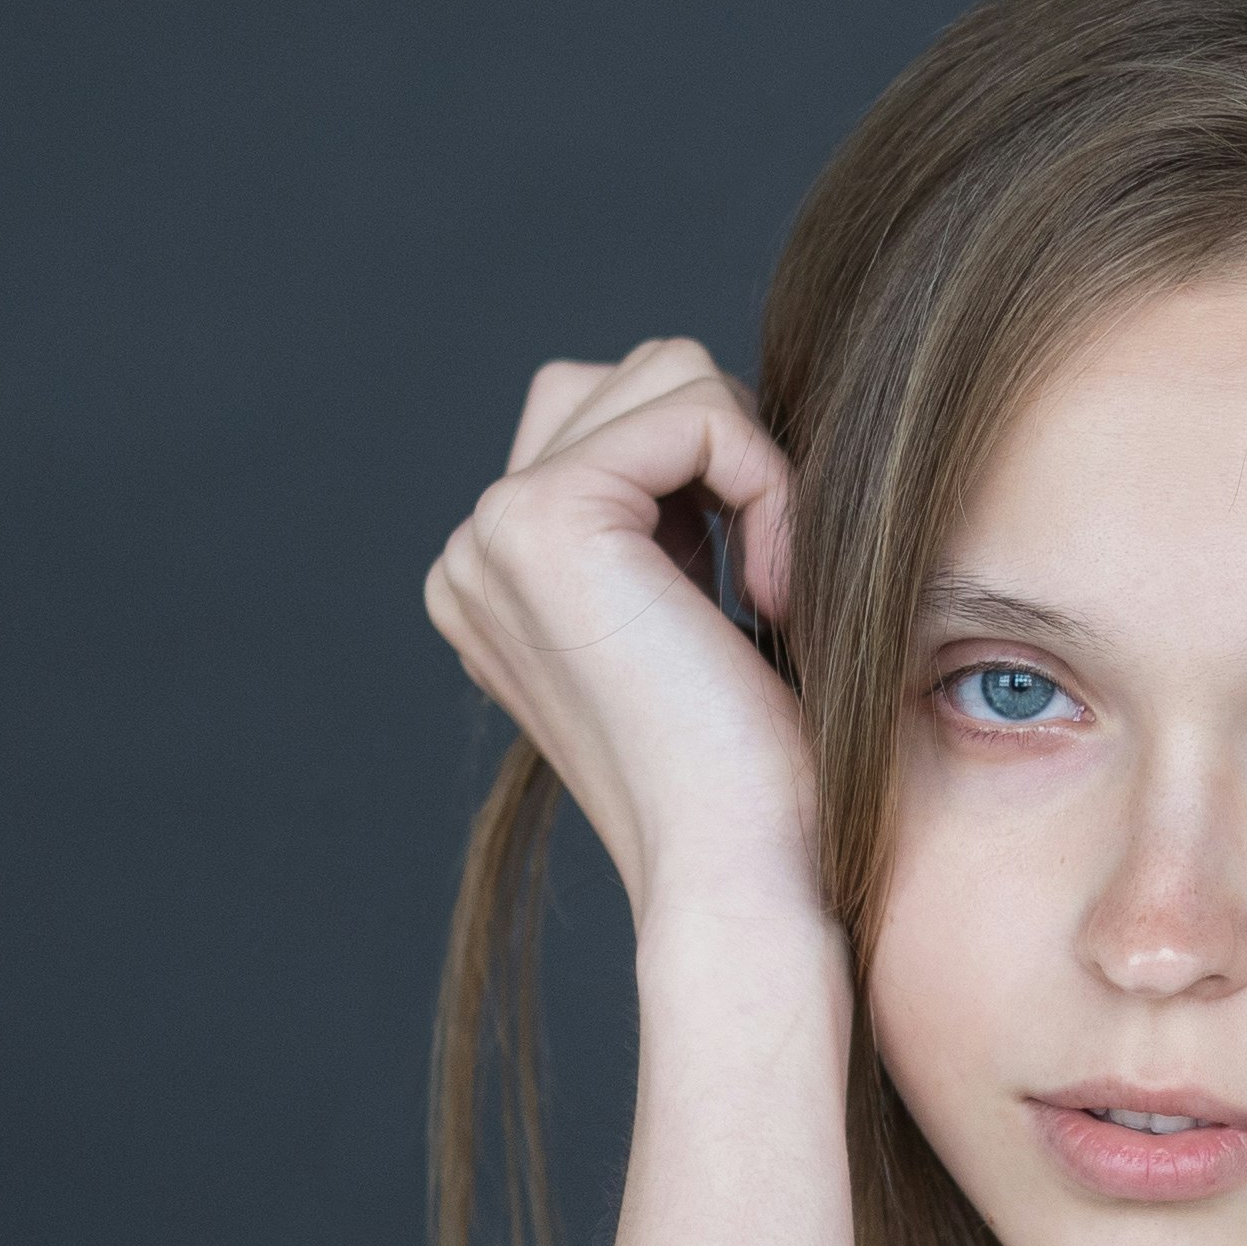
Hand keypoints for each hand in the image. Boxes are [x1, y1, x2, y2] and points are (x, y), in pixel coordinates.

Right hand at [425, 341, 815, 927]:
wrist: (741, 874)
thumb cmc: (757, 776)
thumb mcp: (702, 618)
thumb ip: (673, 517)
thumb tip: (714, 407)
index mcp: (502, 577)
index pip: (619, 418)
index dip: (723, 478)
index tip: (755, 598)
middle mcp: (474, 552)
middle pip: (636, 375)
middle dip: (736, 456)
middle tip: (771, 587)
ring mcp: (492, 532)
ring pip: (671, 372)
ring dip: (759, 469)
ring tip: (772, 590)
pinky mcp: (544, 518)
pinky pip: (699, 408)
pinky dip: (771, 484)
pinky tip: (771, 592)